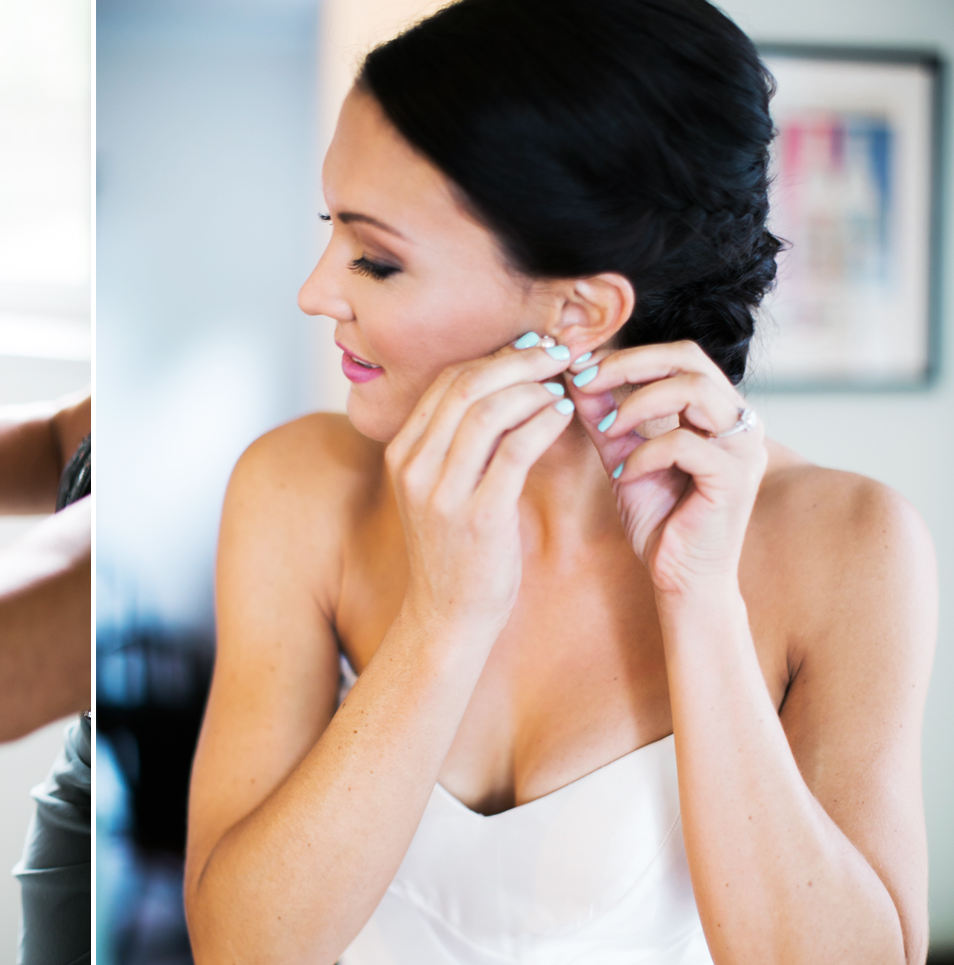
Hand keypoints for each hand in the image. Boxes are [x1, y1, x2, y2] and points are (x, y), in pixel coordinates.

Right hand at [386, 336, 579, 634]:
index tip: (530, 348)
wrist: (446, 616)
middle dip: (517, 360)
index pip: (446, 382)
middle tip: (555, 351)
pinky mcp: (478, 516)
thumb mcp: (439, 490)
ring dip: (533, 387)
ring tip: (562, 384)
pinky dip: (543, 422)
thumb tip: (502, 388)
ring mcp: (442, 493)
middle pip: (466, 386)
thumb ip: (456, 443)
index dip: (493, 356)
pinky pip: (515, 450)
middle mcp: (414, 468)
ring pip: (488, 411)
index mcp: (401, 455)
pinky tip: (563, 414)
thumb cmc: (454, 551)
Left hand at [565, 340, 766, 599]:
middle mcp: (740, 422)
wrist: (681, 578)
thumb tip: (576, 378)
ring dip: (638, 404)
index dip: (629, 356)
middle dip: (630, 365)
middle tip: (586, 381)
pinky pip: (684, 443)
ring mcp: (743, 448)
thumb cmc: (661, 520)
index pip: (681, 356)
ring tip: (608, 429)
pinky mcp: (734, 478)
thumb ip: (606, 419)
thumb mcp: (624, 458)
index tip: (582, 370)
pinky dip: (644, 453)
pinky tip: (625, 474)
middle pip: (690, 359)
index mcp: (719, 412)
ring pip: (693, 390)